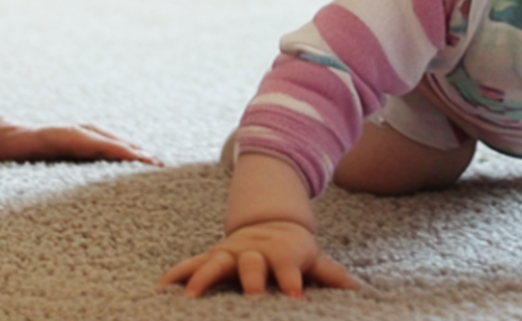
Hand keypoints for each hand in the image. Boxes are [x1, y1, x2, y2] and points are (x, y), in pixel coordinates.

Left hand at [0, 102, 157, 170]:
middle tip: (158, 163)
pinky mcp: (30, 140)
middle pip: (85, 135)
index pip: (65, 140)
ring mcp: (32, 135)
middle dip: (121, 148)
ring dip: (116, 146)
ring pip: (84, 135)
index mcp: (14, 137)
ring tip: (150, 161)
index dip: (99, 146)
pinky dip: (99, 148)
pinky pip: (73, 143)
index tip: (131, 153)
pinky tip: (115, 160)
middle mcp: (29, 133)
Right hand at [160, 220, 359, 297]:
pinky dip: (178, 274)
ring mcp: (230, 253)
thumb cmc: (294, 248)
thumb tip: (359, 290)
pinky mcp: (213, 256)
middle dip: (249, 280)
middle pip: (250, 265)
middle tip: (249, 297)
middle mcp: (253, 251)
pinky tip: (162, 288)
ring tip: (190, 296)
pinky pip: (192, 264)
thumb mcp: (314, 257)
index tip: (295, 297)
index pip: (288, 268)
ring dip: (203, 278)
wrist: (270, 222)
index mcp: (282, 252)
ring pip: (215, 263)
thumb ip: (331, 275)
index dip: (291, 282)